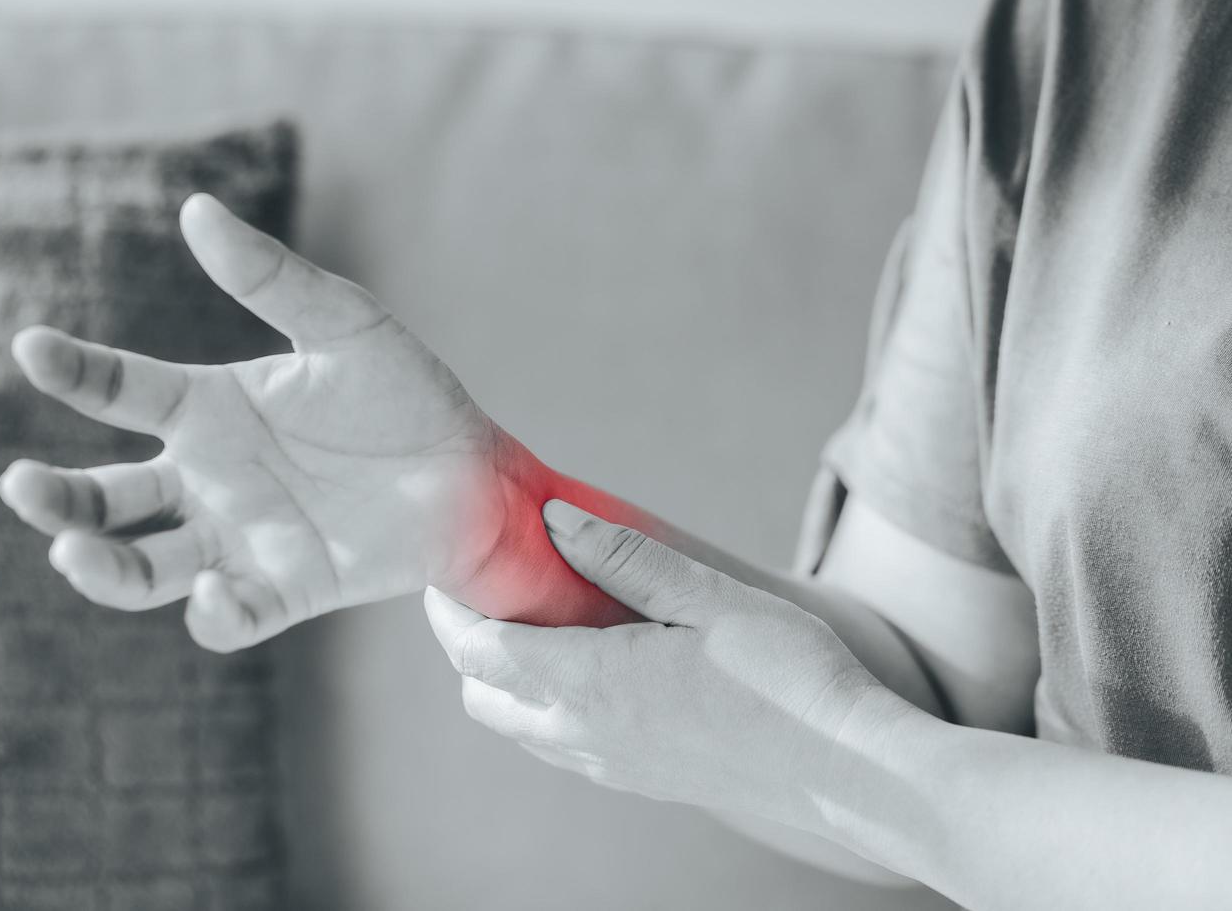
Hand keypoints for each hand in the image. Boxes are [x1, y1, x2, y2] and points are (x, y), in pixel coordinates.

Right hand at [1, 194, 519, 649]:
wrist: (473, 471)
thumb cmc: (405, 391)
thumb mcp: (343, 323)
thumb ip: (272, 277)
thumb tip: (194, 209)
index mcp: (210, 409)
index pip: (120, 391)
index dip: (73, 371)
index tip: (32, 347)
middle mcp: (209, 479)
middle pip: (105, 497)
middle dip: (56, 497)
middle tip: (22, 486)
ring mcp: (241, 539)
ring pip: (144, 568)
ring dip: (101, 566)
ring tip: (74, 551)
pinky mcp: (286, 590)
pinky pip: (228, 618)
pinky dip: (210, 614)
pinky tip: (213, 591)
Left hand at [425, 500, 889, 830]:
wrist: (849, 769)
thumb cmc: (790, 676)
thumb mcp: (707, 597)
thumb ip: (623, 558)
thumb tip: (553, 519)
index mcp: (590, 684)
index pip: (477, 648)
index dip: (449, 604)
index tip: (451, 563)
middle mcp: (583, 734)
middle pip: (480, 691)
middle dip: (467, 639)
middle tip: (494, 585)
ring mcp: (608, 765)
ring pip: (514, 724)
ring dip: (504, 674)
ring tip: (540, 617)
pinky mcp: (635, 780)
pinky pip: (556, 744)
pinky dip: (543, 703)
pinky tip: (590, 661)